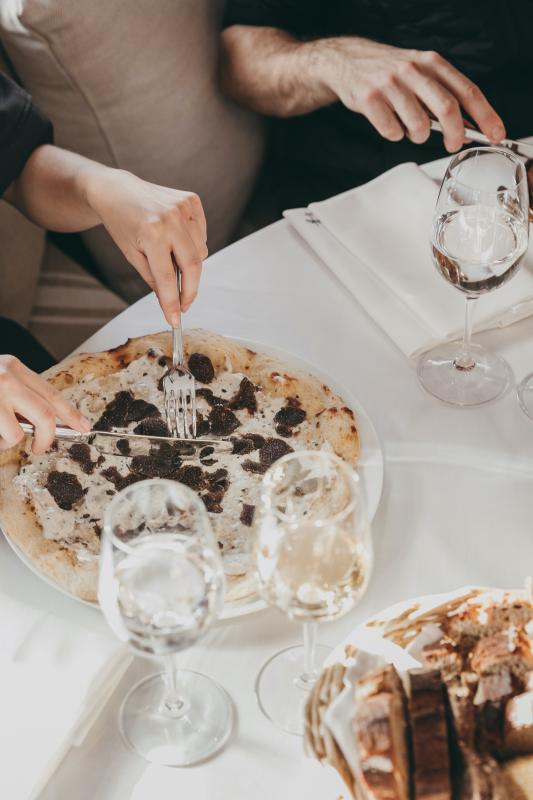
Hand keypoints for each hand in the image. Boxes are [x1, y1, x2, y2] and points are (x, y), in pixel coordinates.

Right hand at [0, 356, 89, 453]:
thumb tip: (40, 420)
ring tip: (0, 437)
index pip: (51, 393)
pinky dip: (1, 443)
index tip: (83, 426)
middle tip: (40, 447)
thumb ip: (18, 393)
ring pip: (21, 431)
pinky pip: (7, 437)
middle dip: (47, 436)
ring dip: (11, 441)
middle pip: (46, 413)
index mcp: (14, 367)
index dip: (70, 413)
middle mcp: (8, 376)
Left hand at [84, 169, 207, 325]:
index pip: (168, 278)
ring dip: (190, 265)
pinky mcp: (192, 201)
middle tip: (184, 304)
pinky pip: (202, 235)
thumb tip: (173, 302)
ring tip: (171, 261)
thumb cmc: (120, 222)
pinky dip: (194, 245)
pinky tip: (177, 241)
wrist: (116, 191)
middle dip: (190, 290)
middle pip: (192, 266)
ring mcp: (184, 207)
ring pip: (200, 252)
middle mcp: (171, 219)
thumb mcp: (132, 255)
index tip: (175, 318)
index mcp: (152, 233)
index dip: (172, 302)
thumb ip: (154, 279)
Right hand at [324, 38, 504, 151]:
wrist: (349, 61)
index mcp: (432, 63)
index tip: (495, 134)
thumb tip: (467, 127)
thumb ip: (442, 97)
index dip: (485, 116)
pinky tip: (389, 123)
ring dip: (418, 137)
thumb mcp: (421, 74)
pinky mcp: (370, 99)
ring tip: (411, 129)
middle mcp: (414, 70)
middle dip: (455, 134)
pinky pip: (391, 131)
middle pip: (447, 109)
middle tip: (453, 144)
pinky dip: (394, 135)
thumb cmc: (390, 73)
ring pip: (418, 126)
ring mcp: (391, 84)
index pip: (467, 92)